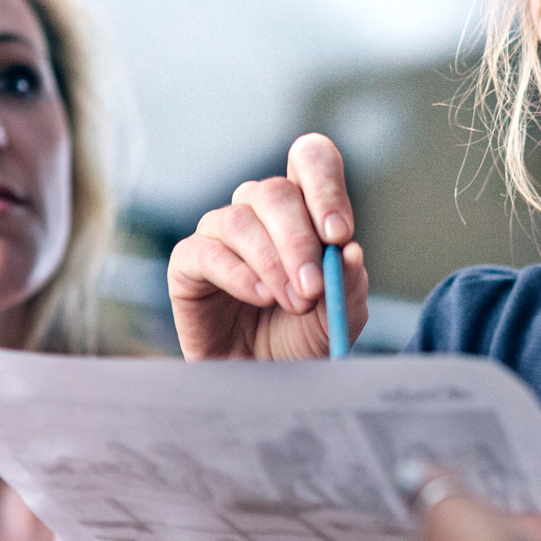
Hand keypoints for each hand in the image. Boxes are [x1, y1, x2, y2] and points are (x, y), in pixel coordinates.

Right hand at [168, 134, 369, 361]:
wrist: (264, 381)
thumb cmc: (302, 339)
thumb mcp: (340, 315)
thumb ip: (349, 283)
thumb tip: (352, 250)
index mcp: (302, 207)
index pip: (310, 159)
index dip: (324, 185)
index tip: (339, 234)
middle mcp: (259, 211)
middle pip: (274, 191)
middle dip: (300, 240)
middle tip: (315, 286)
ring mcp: (220, 232)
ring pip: (240, 219)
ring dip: (273, 262)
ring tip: (294, 301)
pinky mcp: (187, 262)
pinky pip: (207, 252)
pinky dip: (238, 274)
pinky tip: (261, 297)